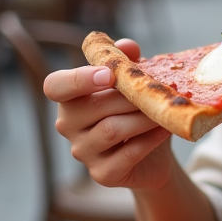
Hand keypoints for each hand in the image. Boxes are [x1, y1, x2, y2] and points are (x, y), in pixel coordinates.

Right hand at [44, 39, 175, 190]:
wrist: (155, 153)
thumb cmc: (138, 111)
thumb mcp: (135, 84)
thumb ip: (127, 63)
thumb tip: (126, 46)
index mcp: (69, 98)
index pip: (55, 86)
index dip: (78, 79)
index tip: (109, 75)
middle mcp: (67, 126)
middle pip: (92, 106)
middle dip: (128, 97)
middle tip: (156, 91)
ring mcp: (82, 152)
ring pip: (111, 130)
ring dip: (142, 118)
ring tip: (164, 110)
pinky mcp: (103, 174)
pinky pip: (127, 153)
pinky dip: (150, 139)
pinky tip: (166, 129)